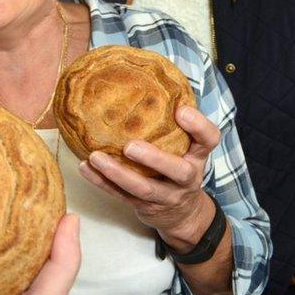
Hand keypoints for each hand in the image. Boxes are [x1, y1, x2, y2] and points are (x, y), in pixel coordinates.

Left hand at [78, 105, 219, 250]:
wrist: (183, 215)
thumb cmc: (179, 167)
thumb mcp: (186, 147)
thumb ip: (173, 124)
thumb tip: (147, 79)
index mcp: (197, 157)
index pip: (209, 140)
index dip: (199, 126)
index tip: (181, 110)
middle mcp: (187, 178)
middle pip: (178, 171)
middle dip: (154, 159)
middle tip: (130, 146)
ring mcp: (166, 196)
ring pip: (144, 188)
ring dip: (118, 173)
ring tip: (95, 157)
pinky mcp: (144, 207)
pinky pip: (120, 196)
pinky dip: (101, 182)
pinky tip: (85, 168)